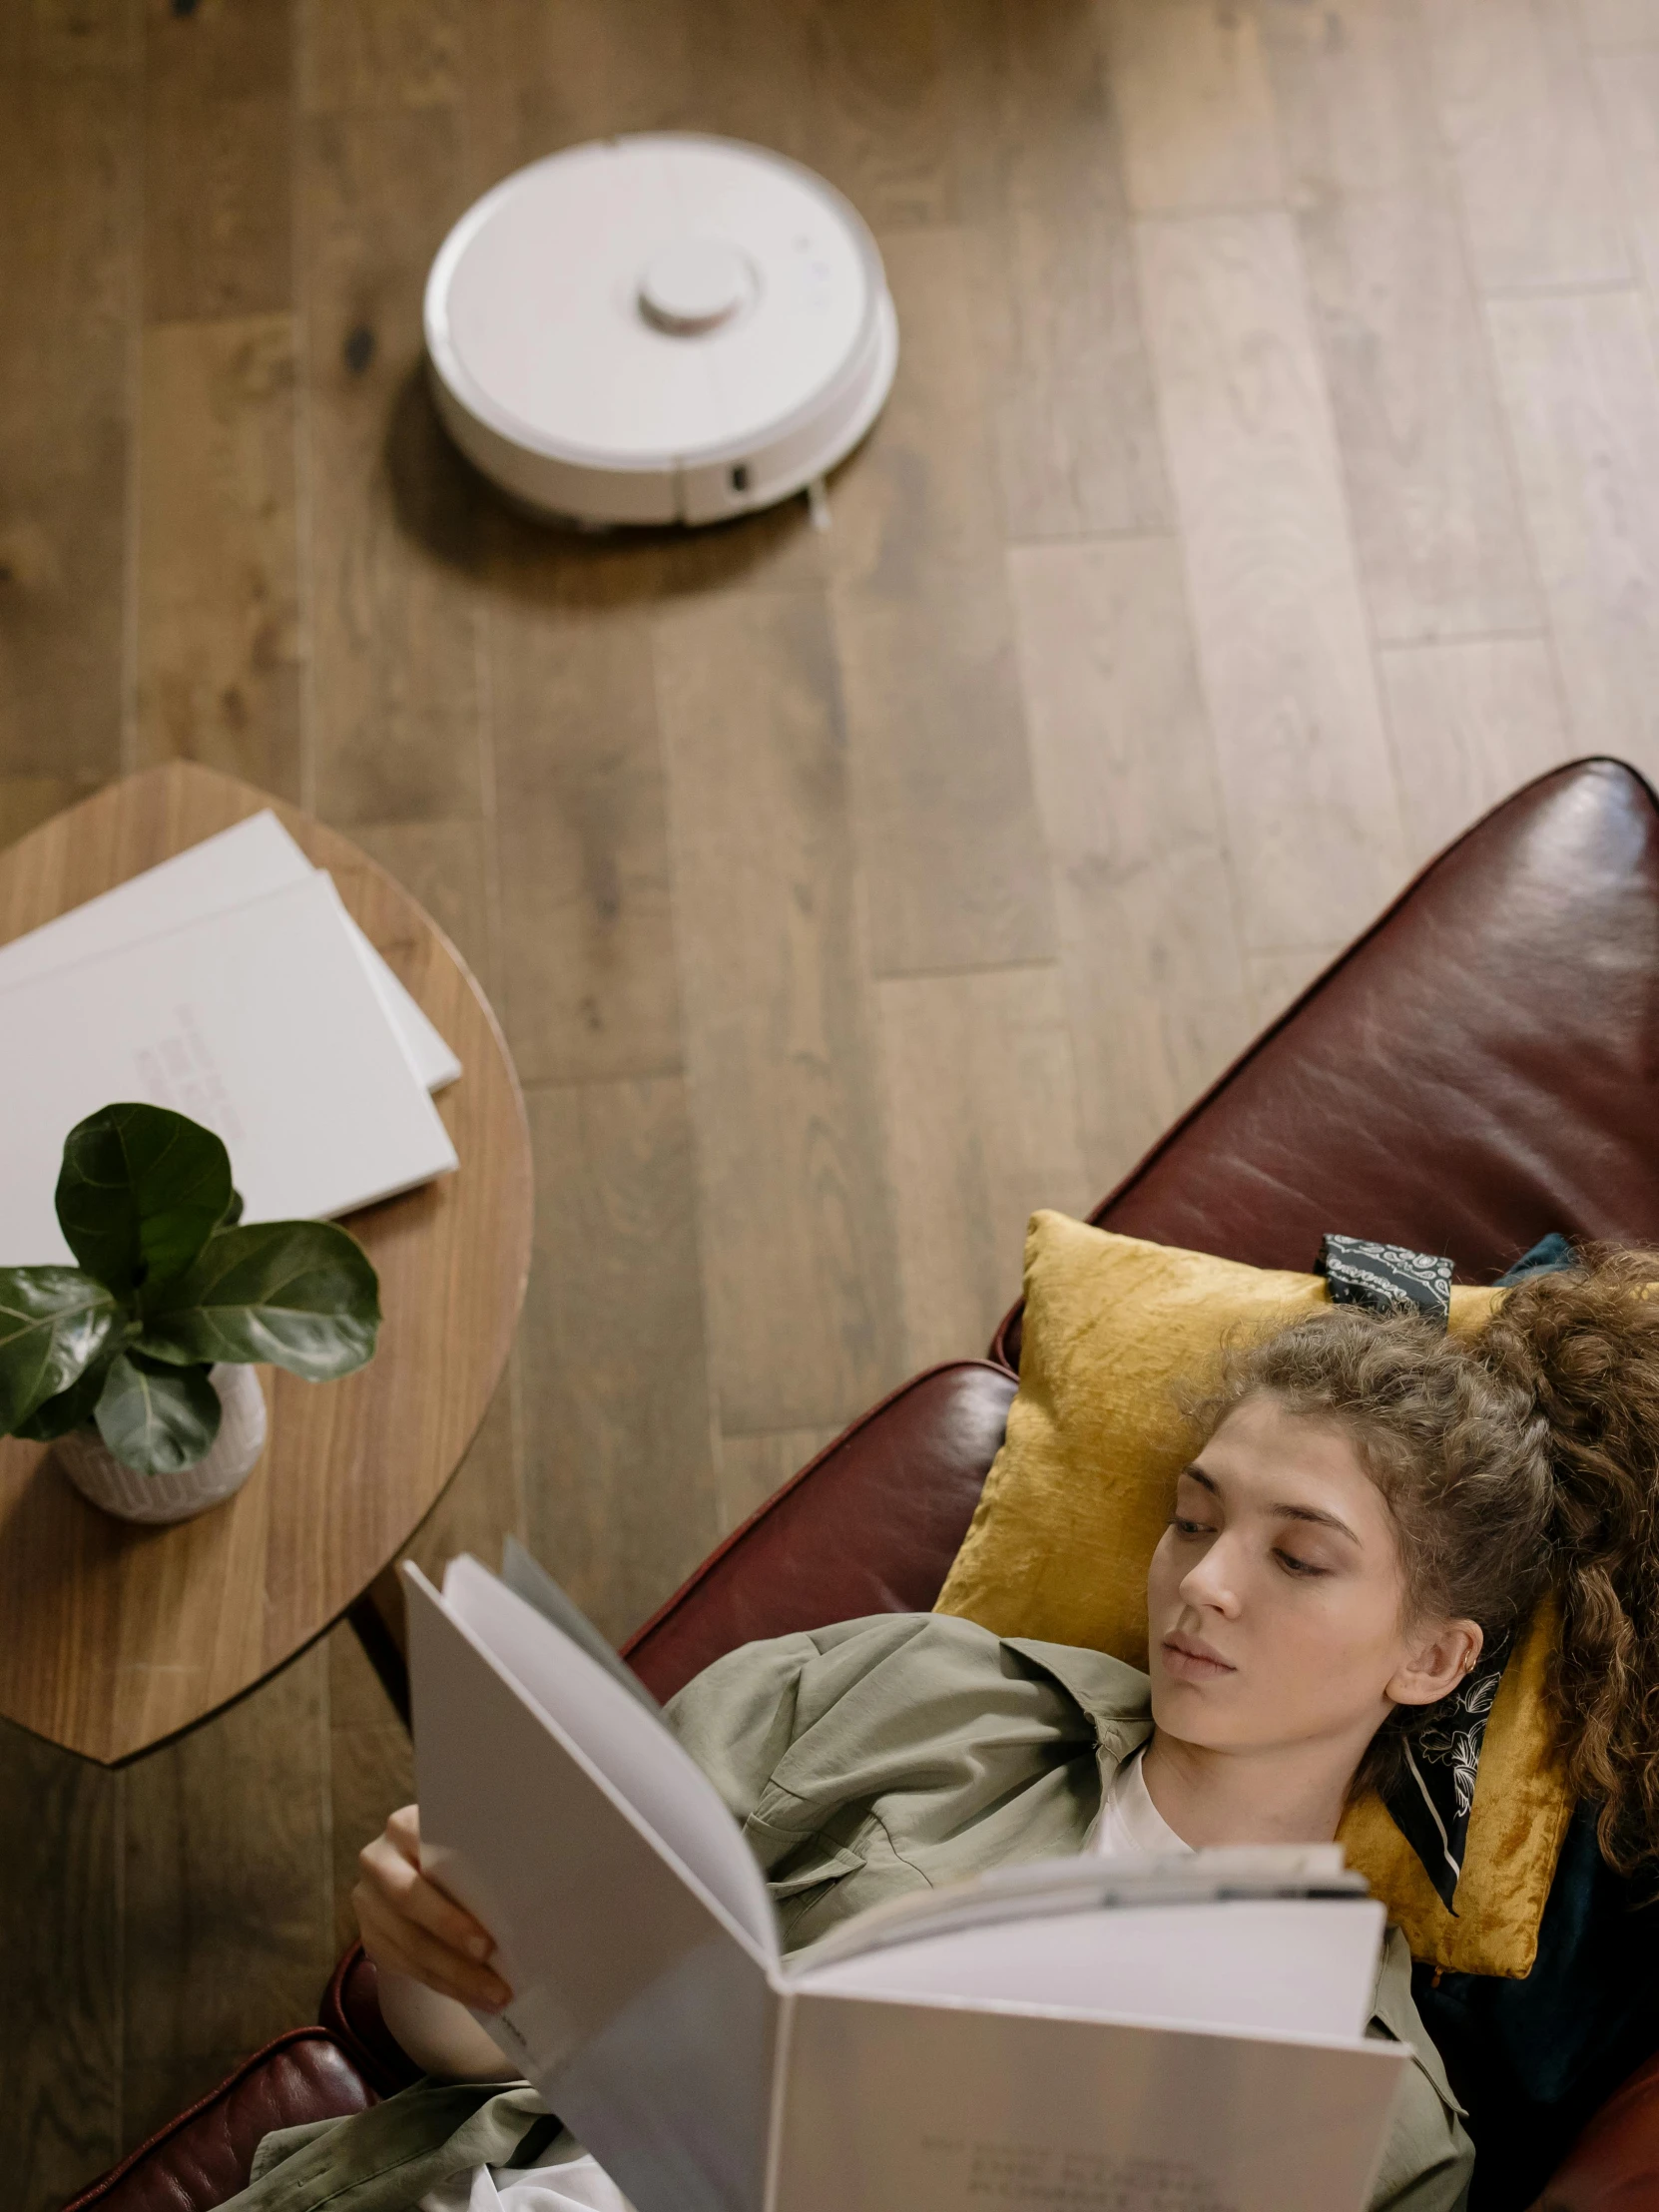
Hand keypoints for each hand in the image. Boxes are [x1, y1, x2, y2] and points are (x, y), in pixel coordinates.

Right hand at [354, 1804, 511, 2012]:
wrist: (416, 1880)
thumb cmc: (457, 1856)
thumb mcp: (462, 1844)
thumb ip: (479, 1854)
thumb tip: (536, 1879)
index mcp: (404, 1825)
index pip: (424, 1843)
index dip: (453, 1867)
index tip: (482, 1891)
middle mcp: (377, 1860)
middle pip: (409, 1897)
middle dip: (451, 1928)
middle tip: (489, 1952)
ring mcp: (369, 1902)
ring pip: (411, 1944)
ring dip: (456, 1974)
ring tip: (497, 1993)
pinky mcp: (371, 1938)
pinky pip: (409, 1968)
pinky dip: (448, 1986)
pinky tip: (477, 1997)